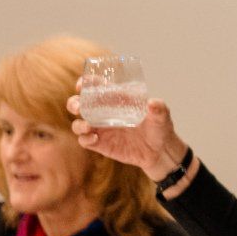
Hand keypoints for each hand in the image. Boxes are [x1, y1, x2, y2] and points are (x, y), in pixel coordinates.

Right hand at [69, 96, 186, 179]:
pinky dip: (85, 139)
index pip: (96, 87)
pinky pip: (84, 141)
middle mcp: (104, 113)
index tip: (81, 85)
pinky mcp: (100, 144)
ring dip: (79, 124)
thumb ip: (159, 109)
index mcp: (116, 100)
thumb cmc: (160, 127)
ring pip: (78, 124)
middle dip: (74, 103)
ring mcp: (101, 129)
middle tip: (78, 107)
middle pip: (80, 104)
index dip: (86, 83)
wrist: (160, 151)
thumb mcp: (162, 116)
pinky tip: (95, 139)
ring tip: (89, 126)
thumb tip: (153, 103)